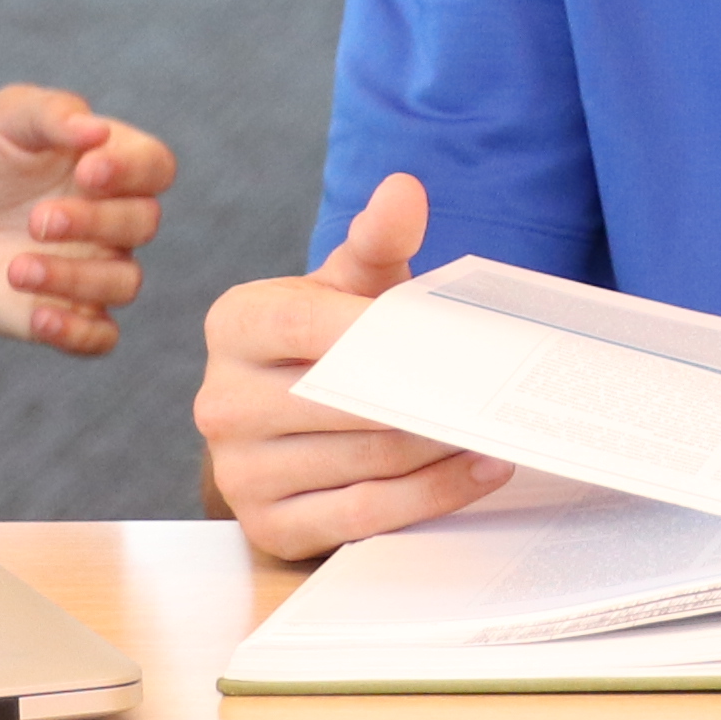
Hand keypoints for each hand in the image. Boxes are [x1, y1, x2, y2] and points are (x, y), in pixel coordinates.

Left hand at [0, 86, 178, 350]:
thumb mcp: (2, 118)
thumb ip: (52, 114)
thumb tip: (99, 132)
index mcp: (105, 162)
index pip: (155, 166)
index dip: (134, 172)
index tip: (87, 171)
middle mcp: (107, 216)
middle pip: (143, 223)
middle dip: (96, 222)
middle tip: (35, 220)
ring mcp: (88, 267)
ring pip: (124, 283)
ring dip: (78, 279)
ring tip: (16, 269)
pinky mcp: (61, 312)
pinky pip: (100, 337)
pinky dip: (80, 333)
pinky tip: (39, 318)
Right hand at [193, 173, 512, 563]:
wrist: (296, 416)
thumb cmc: (331, 339)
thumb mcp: (352, 284)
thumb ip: (380, 238)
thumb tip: (404, 191)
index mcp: (234, 325)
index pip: (304, 323)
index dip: (375, 331)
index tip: (442, 336)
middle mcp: (220, 401)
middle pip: (341, 401)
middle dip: (424, 394)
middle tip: (494, 387)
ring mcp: (239, 472)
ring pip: (363, 461)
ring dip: (441, 447)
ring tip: (500, 425)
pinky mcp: (271, 528)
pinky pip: (365, 515)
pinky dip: (433, 494)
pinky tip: (482, 468)